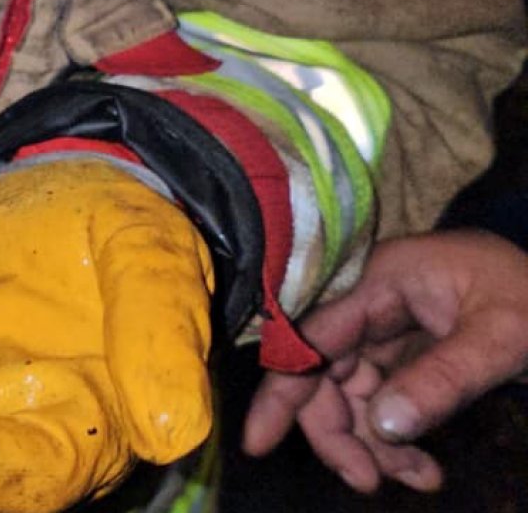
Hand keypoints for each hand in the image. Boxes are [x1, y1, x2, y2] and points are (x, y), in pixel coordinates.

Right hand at [243, 230, 527, 492]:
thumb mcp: (504, 337)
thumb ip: (444, 378)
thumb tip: (384, 426)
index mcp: (382, 280)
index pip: (313, 337)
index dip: (282, 390)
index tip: (259, 441)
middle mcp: (371, 302)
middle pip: (322, 372)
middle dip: (337, 431)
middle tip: (366, 481)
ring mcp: (385, 328)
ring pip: (347, 395)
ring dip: (371, 444)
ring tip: (418, 478)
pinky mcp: (404, 353)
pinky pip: (379, 402)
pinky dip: (394, 440)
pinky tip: (423, 468)